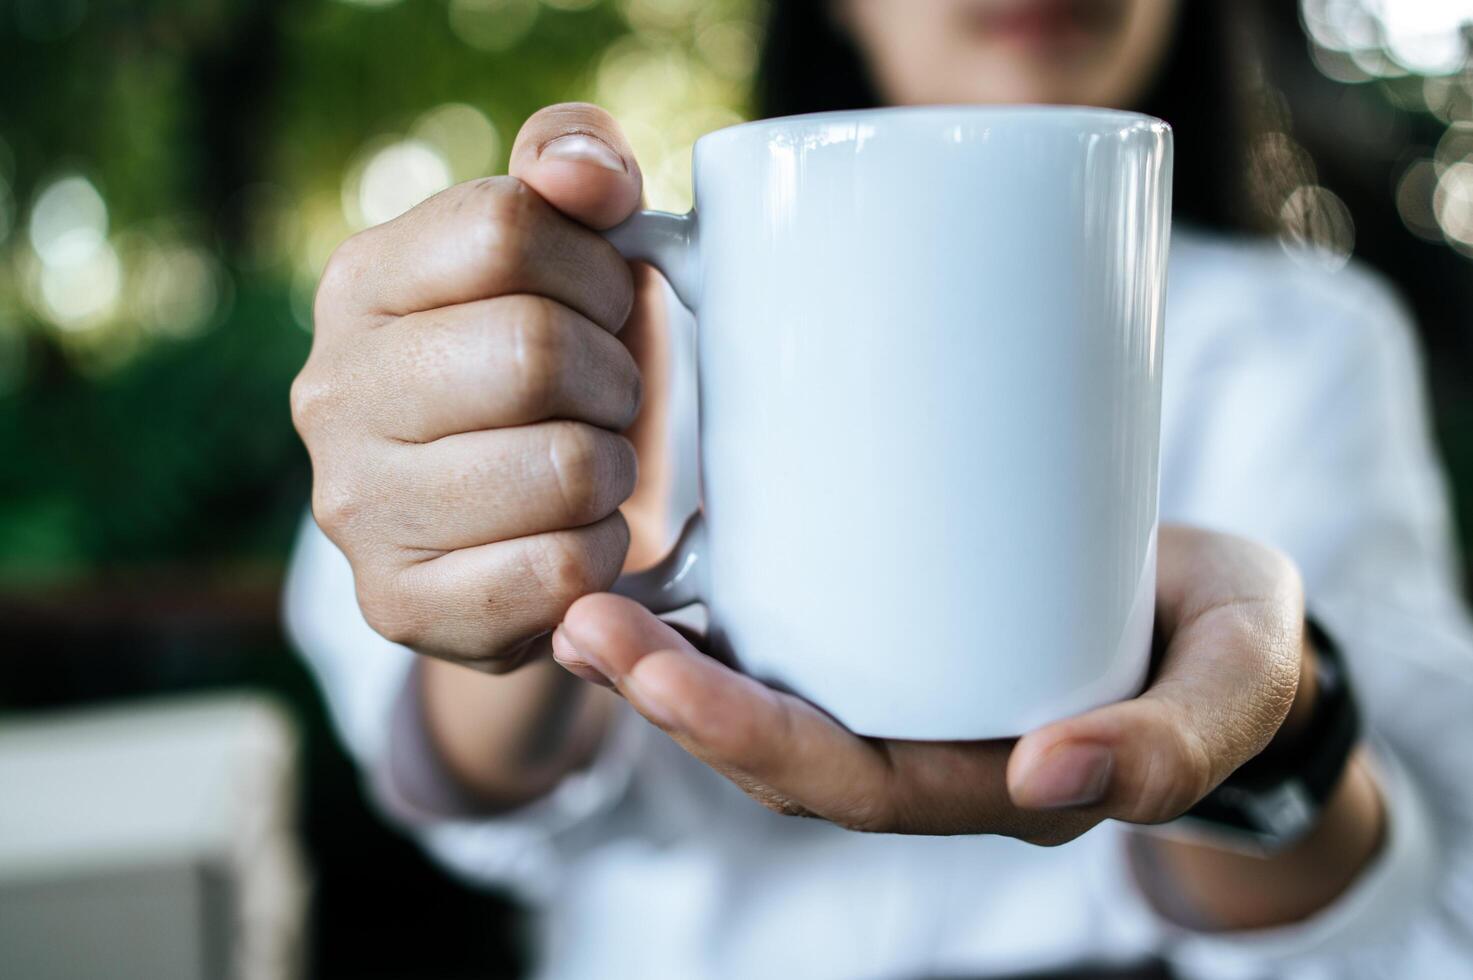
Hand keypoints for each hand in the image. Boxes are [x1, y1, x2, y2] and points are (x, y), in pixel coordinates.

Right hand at [292, 103, 660, 671]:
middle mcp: (332, 392)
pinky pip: (557, 572)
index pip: (508, 227)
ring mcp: (355, 508)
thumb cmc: (554, 366)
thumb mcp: (567, 245)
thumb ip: (578, 161)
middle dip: (614, 377)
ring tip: (591, 468)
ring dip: (614, 469)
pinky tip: (577, 540)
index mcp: (362, 283)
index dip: (596, 268)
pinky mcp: (399, 605)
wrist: (511, 526)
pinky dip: (601, 555)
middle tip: (608, 401)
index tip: (605, 307)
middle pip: (535, 350)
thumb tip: (584, 177)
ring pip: (563, 466)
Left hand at [551, 524, 1306, 843]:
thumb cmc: (1223, 642)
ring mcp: (902, 696)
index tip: (665, 673)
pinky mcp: (889, 632)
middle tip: (586, 624)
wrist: (1218, 610)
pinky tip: (642, 570)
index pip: (851, 787)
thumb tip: (1054, 773)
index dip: (751, 742)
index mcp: (993, 783)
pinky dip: (706, 620)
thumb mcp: (1237, 681)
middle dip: (672, 701)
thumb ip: (1177, 741)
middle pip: (779, 752)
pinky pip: (786, 647)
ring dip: (663, 664)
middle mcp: (927, 755)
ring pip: (766, 703)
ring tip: (582, 605)